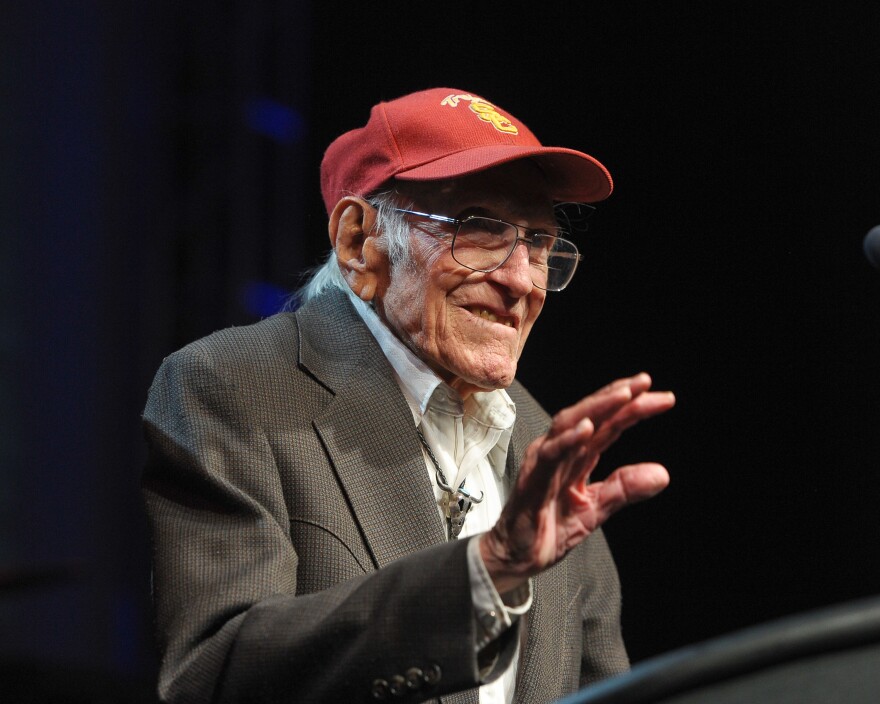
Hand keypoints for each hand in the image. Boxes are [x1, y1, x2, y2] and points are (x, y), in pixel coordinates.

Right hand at [480, 373, 675, 593]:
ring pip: (569, 425)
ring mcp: (544, 462)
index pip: (608, 424)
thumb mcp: (596, 508)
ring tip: (622, 395)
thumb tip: (662, 474)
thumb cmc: (547, 528)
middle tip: (645, 382)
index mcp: (577, 455)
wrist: (516, 557)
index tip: (663, 398)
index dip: (633, 408)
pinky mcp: (533, 480)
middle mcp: (560, 451)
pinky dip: (568, 440)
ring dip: (596, 408)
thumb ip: (625, 488)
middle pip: (589, 415)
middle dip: (616, 396)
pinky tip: (587, 429)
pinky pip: (550, 455)